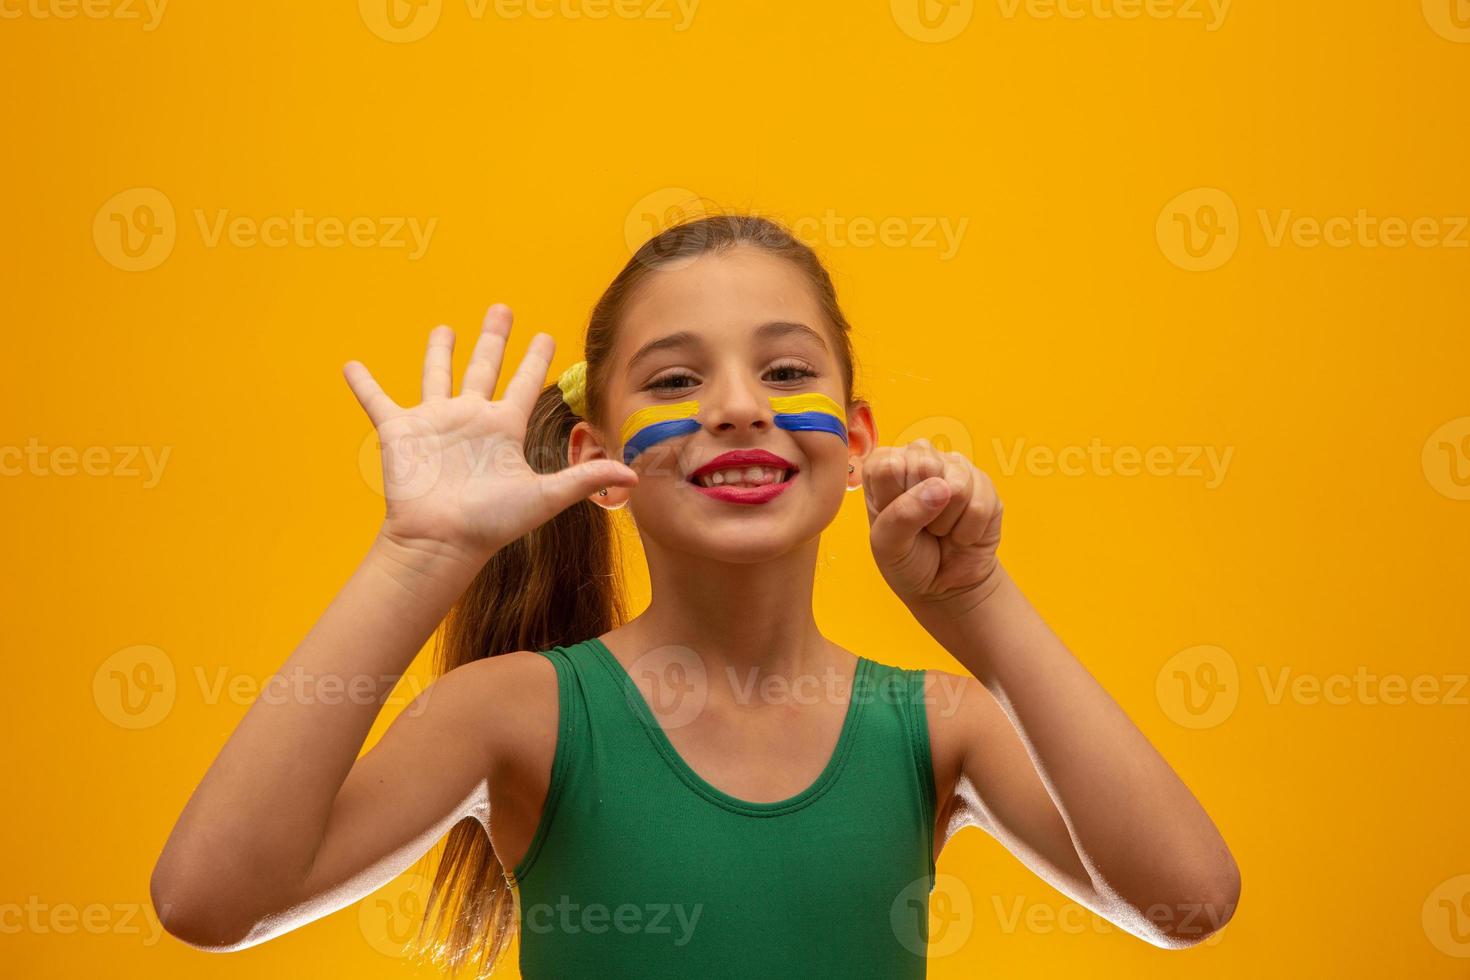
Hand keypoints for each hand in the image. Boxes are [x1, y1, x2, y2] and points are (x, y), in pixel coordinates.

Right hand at [344, 304, 637, 567]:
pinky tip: (351, 365)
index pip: (524, 384)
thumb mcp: (544, 497)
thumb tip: (634, 476)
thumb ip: (585, 479)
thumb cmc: (491, 524)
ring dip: (438, 351)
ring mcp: (434, 422)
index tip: (547, 335)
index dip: (537, 359)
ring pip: (437, 374)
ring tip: (443, 328)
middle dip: (494, 337)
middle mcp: (471, 418)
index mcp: (503, 428)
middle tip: (503, 307)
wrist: (442, 541)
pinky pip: (378, 401)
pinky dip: (364, 384)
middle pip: (485, 366)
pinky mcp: (400, 431)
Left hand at [863, 439, 1004, 615]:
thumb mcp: (888, 545)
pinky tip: (960, 533)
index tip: (895, 518)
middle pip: (924, 464)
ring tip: (940, 529)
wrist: (946, 585)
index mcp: (884, 466)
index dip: (893, 498)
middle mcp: (919, 457)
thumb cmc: (908, 559)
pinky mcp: (984, 484)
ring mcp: (955, 467)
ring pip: (957, 487)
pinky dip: (968, 532)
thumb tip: (940, 487)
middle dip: (924, 509)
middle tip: (920, 524)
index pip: (887, 464)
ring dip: (947, 523)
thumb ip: (902, 515)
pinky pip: (979, 506)